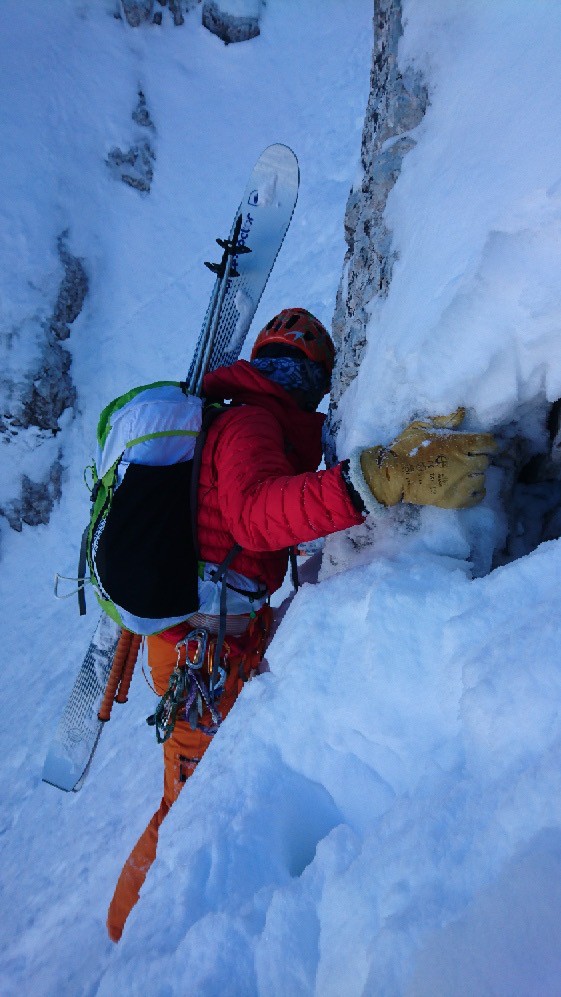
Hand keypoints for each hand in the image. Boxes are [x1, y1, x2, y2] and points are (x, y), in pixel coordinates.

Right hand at [359, 408, 497, 508]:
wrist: (392, 475)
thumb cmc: (405, 448)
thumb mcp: (422, 426)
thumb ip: (445, 420)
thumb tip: (463, 412)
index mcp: (457, 443)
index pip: (487, 443)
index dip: (487, 443)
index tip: (482, 444)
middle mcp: (463, 463)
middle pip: (485, 460)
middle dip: (479, 458)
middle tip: (468, 458)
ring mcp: (460, 483)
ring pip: (482, 478)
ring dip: (476, 474)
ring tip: (465, 473)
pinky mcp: (455, 500)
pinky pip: (478, 496)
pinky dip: (477, 491)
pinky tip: (468, 487)